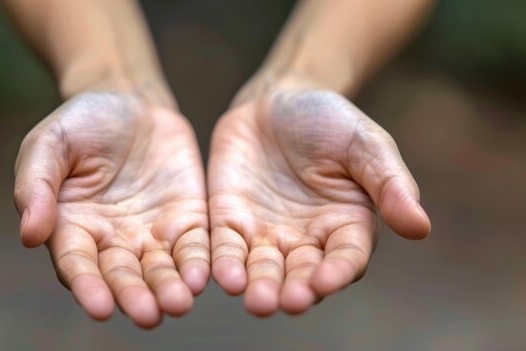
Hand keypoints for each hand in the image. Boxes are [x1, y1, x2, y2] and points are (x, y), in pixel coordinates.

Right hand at [14, 92, 208, 327]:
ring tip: (179, 303)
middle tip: (149, 316)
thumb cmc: (82, 123)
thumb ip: (36, 184)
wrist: (131, 102)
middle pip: (122, 276)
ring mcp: (151, 233)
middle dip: (134, 297)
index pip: (77, 264)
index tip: (100, 307)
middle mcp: (112, 241)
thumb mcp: (50, 142)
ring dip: (169, 289)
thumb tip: (30, 235)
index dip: (88, 286)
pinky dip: (198, 263)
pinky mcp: (185, 221)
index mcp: (72, 227)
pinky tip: (203, 276)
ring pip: (160, 270)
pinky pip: (193, 247)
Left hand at [208, 90, 429, 315]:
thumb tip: (420, 227)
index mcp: (347, 225)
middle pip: (302, 274)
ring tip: (256, 301)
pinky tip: (224, 275)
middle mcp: (307, 239)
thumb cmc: (329, 121)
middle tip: (287, 302)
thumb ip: (389, 183)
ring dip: (260, 287)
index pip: (347, 257)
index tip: (325, 281)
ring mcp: (267, 233)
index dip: (337, 272)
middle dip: (296, 290)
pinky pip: (228, 247)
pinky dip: (226, 263)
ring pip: (263, 269)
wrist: (276, 100)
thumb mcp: (365, 143)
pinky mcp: (231, 221)